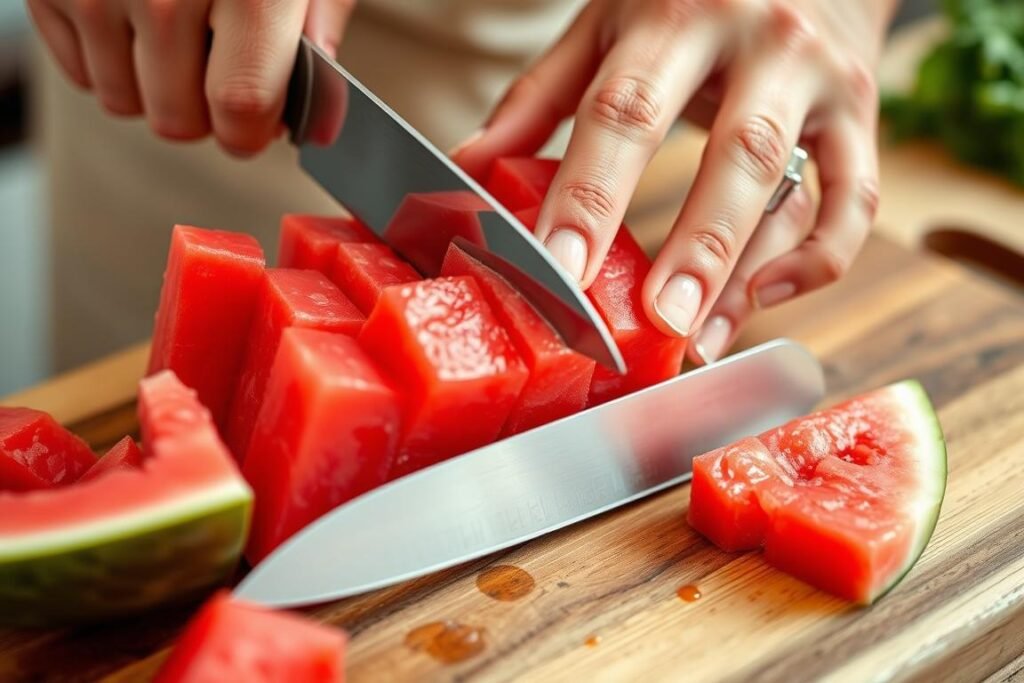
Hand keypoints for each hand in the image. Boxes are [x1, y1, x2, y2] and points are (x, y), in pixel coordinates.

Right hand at [28, 0, 355, 154]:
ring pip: (123, 102)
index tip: (257, 124)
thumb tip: (323, 113)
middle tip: (218, 69)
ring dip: (154, 86)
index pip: (240, 108)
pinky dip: (108, 58)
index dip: (251, 132)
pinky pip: (78, 71)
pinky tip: (133, 17)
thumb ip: (321, 22)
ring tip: (177, 32)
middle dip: (205, 112)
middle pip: (177, 119)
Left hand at [454, 0, 894, 363]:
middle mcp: (758, 41)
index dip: (591, 194)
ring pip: (793, 185)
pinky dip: (818, 258)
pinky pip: (854, 201)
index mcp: (674, 14)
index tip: (558, 269)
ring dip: (746, 271)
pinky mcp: (859, 116)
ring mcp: (818, 79)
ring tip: (697, 336)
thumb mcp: (607, 24)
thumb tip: (470, 168)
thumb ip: (541, 96)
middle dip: (693, 248)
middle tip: (654, 323)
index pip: (625, 112)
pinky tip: (764, 296)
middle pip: (731, 154)